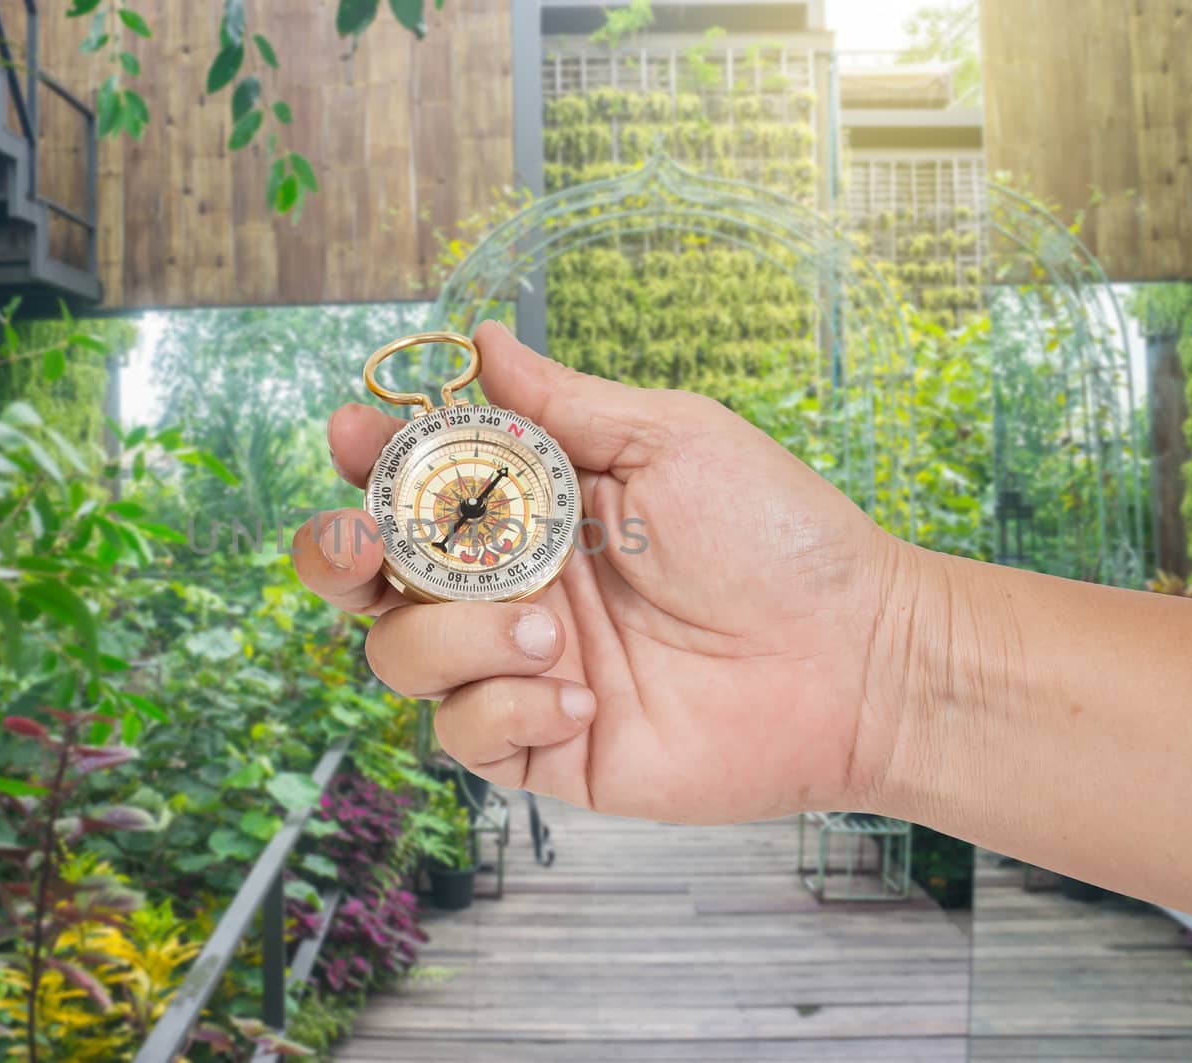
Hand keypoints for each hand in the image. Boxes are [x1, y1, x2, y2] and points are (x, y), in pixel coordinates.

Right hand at [292, 321, 909, 823]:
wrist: (854, 659)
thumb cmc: (776, 535)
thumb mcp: (667, 440)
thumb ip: (561, 402)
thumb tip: (479, 337)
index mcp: (531, 512)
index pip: (414, 487)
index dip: (368, 462)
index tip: (355, 433)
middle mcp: (510, 590)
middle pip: (373, 581)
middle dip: (338, 556)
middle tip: (362, 541)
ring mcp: (523, 671)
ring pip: (404, 658)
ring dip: (455, 636)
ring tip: (548, 630)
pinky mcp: (546, 747)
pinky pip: (466, 735)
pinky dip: (505, 708)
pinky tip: (582, 696)